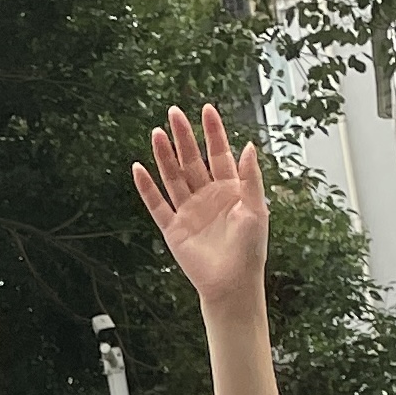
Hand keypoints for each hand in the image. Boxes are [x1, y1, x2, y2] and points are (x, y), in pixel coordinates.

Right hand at [134, 105, 269, 305]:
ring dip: (164, 156)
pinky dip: (147, 188)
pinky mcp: (173, 229)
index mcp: (229, 189)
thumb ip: (251, 178)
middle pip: (192, 160)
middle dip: (183, 136)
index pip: (219, 153)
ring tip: (156, 133)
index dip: (213, 132)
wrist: (232, 284)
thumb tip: (248, 145)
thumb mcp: (257, 210)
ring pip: (173, 177)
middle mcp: (207, 196)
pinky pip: (157, 204)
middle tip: (174, 113)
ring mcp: (188, 211)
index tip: (206, 109)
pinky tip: (138, 169)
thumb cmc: (250, 250)